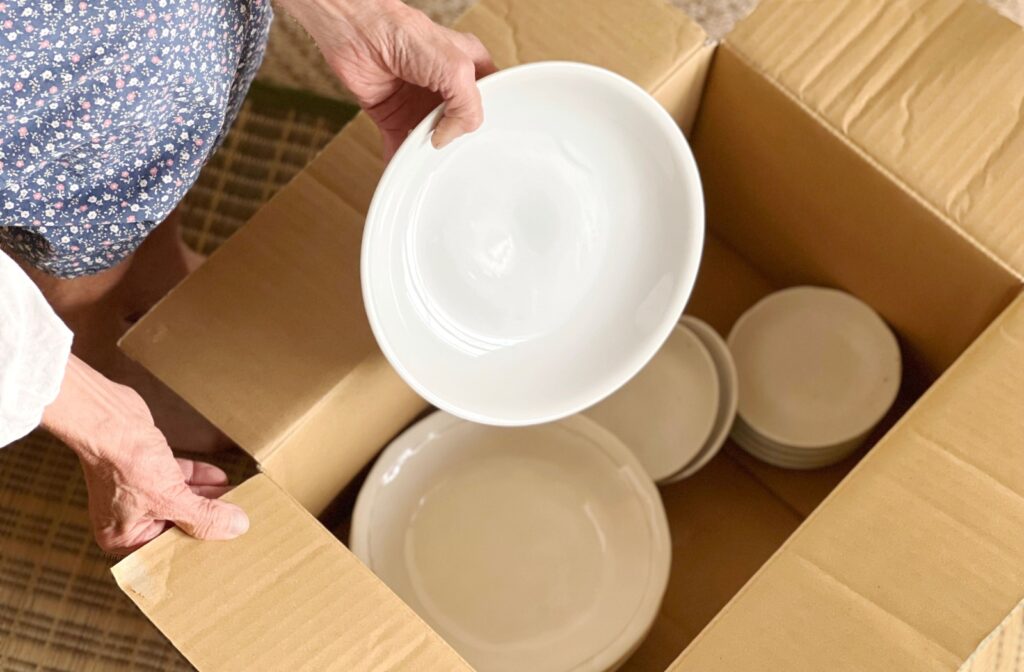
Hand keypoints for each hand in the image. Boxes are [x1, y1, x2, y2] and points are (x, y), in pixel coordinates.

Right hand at [42, 355, 248, 553]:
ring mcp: (137, 490)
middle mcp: (128, 516)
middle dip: (207, 518)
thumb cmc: (125, 462)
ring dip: (208, 496)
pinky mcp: (148, 467)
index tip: (227, 541)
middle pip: (177, 523)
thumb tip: (237, 526)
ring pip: (181, 499)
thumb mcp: (170, 497)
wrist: (108, 418)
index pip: (168, 548)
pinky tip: (220, 479)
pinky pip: (178, 479)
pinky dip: (198, 478)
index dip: (198, 544)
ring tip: (238, 498)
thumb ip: (204, 515)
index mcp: (122, 536)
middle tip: (237, 518)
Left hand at [284, 0, 495, 157]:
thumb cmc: (403, 33)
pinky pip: (399, 144)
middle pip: (458, 126)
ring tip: (431, 170)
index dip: (488, 122)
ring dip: (428, 157)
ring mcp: (418, 103)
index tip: (486, 144)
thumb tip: (448, 138)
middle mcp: (444, 88)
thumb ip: (467, 107)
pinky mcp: (392, 114)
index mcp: (468, 70)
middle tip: (458, 161)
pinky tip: (404, 172)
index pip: (488, 102)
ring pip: (430, 139)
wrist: (356, 33)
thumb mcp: (455, 68)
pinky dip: (400, 160)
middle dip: (457, 144)